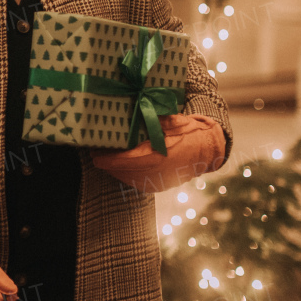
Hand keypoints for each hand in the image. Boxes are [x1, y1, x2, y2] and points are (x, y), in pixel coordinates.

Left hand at [90, 113, 223, 193]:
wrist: (208, 149)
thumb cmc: (187, 131)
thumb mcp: (169, 120)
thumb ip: (148, 120)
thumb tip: (125, 113)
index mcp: (156, 157)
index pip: (123, 162)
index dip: (106, 159)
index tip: (93, 152)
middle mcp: (154, 174)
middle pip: (120, 172)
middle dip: (106, 162)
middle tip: (94, 150)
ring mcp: (156, 183)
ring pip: (126, 178)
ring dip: (114, 169)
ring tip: (104, 156)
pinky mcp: (157, 187)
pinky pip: (135, 182)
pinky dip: (125, 173)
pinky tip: (119, 165)